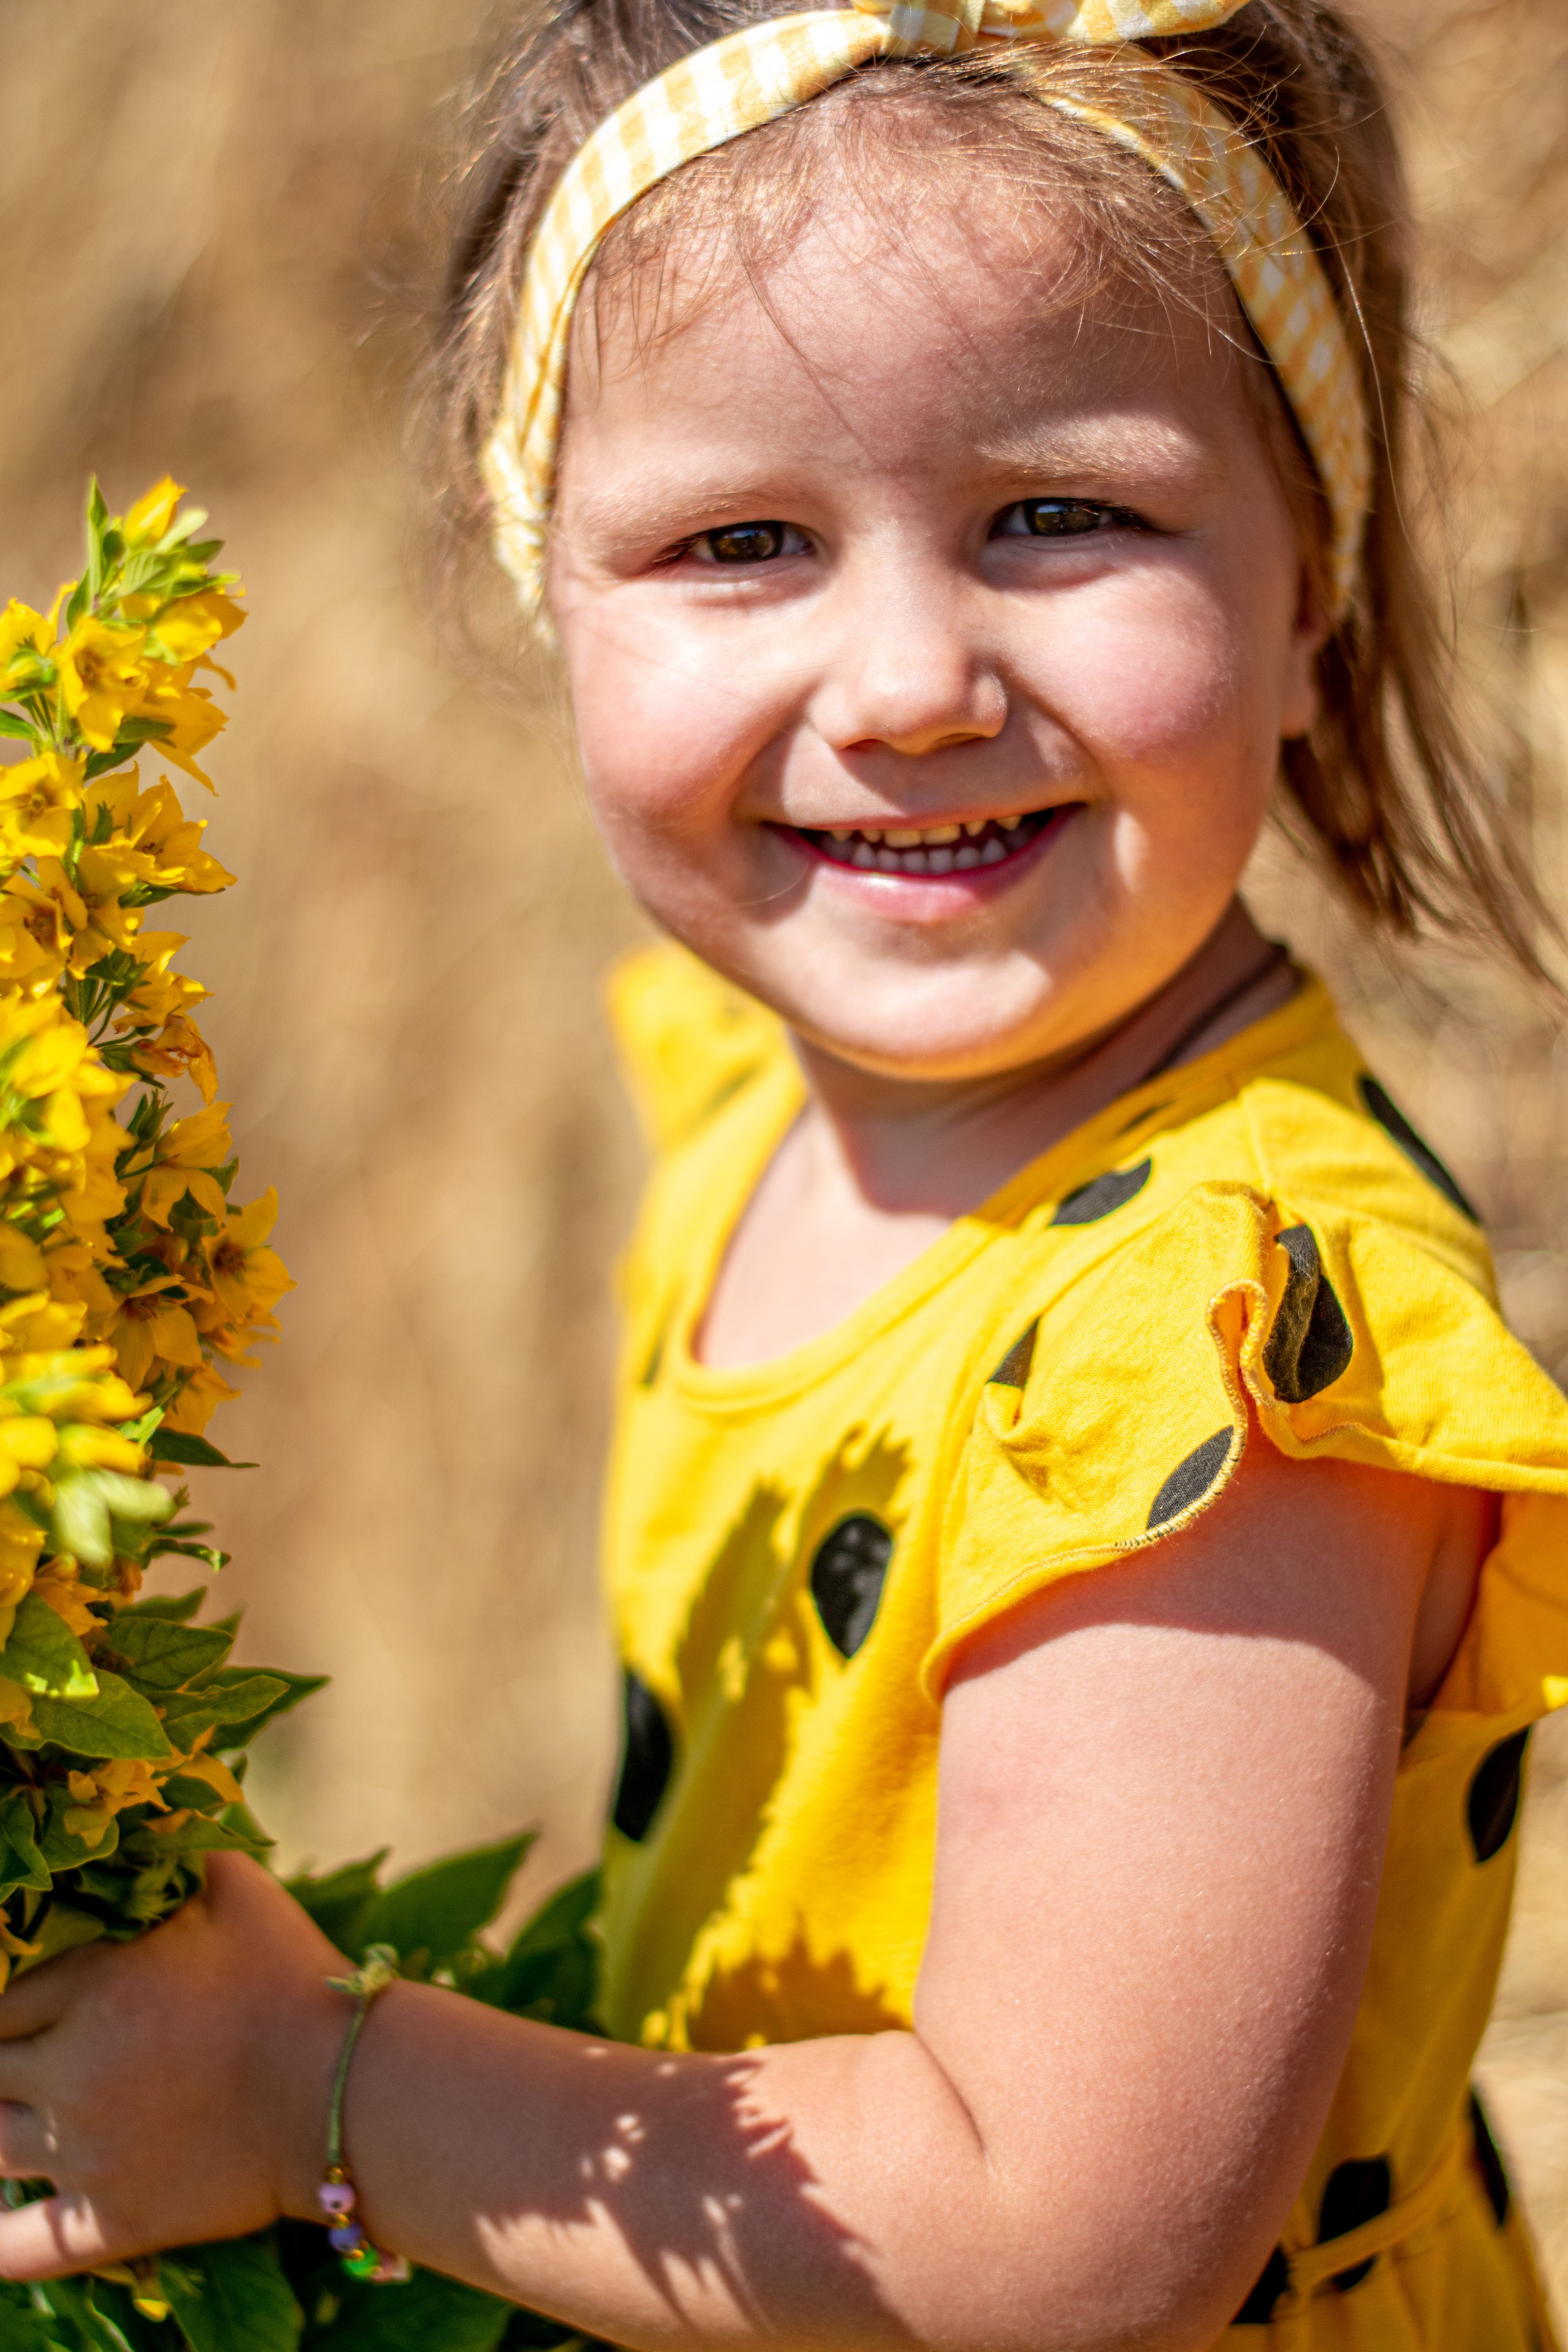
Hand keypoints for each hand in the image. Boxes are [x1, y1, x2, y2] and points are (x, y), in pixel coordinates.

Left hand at [0, 1854, 349, 2280]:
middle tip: (33, 2062)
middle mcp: (74, 2075)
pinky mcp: (114, 2220)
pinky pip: (18, 2247)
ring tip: (19, 2117)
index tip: (37, 2010)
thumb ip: (178, 1850)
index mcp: (94, 1992)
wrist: (349, 2090)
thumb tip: (146, 1816)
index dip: (14, 2007)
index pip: (4, 2004)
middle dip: (4, 2064)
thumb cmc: (294, 1978)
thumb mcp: (236, 1888)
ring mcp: (88, 2155)